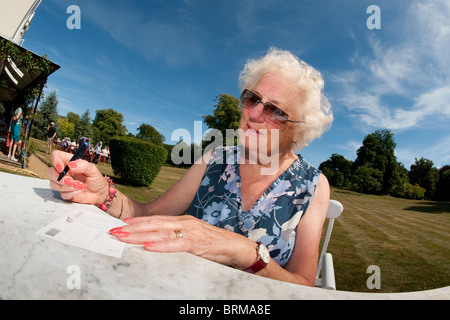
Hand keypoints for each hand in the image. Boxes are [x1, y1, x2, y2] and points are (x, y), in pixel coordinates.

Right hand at [48, 150, 107, 206]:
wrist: (99, 193)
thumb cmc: (96, 179)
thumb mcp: (93, 170)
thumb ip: (83, 165)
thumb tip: (71, 164)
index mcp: (69, 162)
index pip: (56, 156)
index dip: (55, 161)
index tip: (62, 169)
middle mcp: (64, 171)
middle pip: (50, 172)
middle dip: (60, 178)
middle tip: (72, 181)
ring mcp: (62, 182)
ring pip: (54, 184)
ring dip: (67, 187)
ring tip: (80, 185)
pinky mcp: (64, 192)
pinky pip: (62, 194)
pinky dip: (72, 193)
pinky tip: (80, 191)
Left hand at [110, 215, 256, 268]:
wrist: (236, 247)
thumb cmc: (214, 244)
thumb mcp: (192, 238)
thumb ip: (177, 238)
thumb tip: (157, 243)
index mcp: (183, 221)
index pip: (156, 219)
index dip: (138, 222)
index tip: (121, 224)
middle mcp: (185, 223)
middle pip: (154, 223)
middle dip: (132, 228)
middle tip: (113, 231)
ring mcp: (190, 231)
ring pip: (160, 232)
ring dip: (140, 235)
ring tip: (123, 237)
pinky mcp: (196, 243)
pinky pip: (175, 244)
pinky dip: (160, 245)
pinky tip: (147, 246)